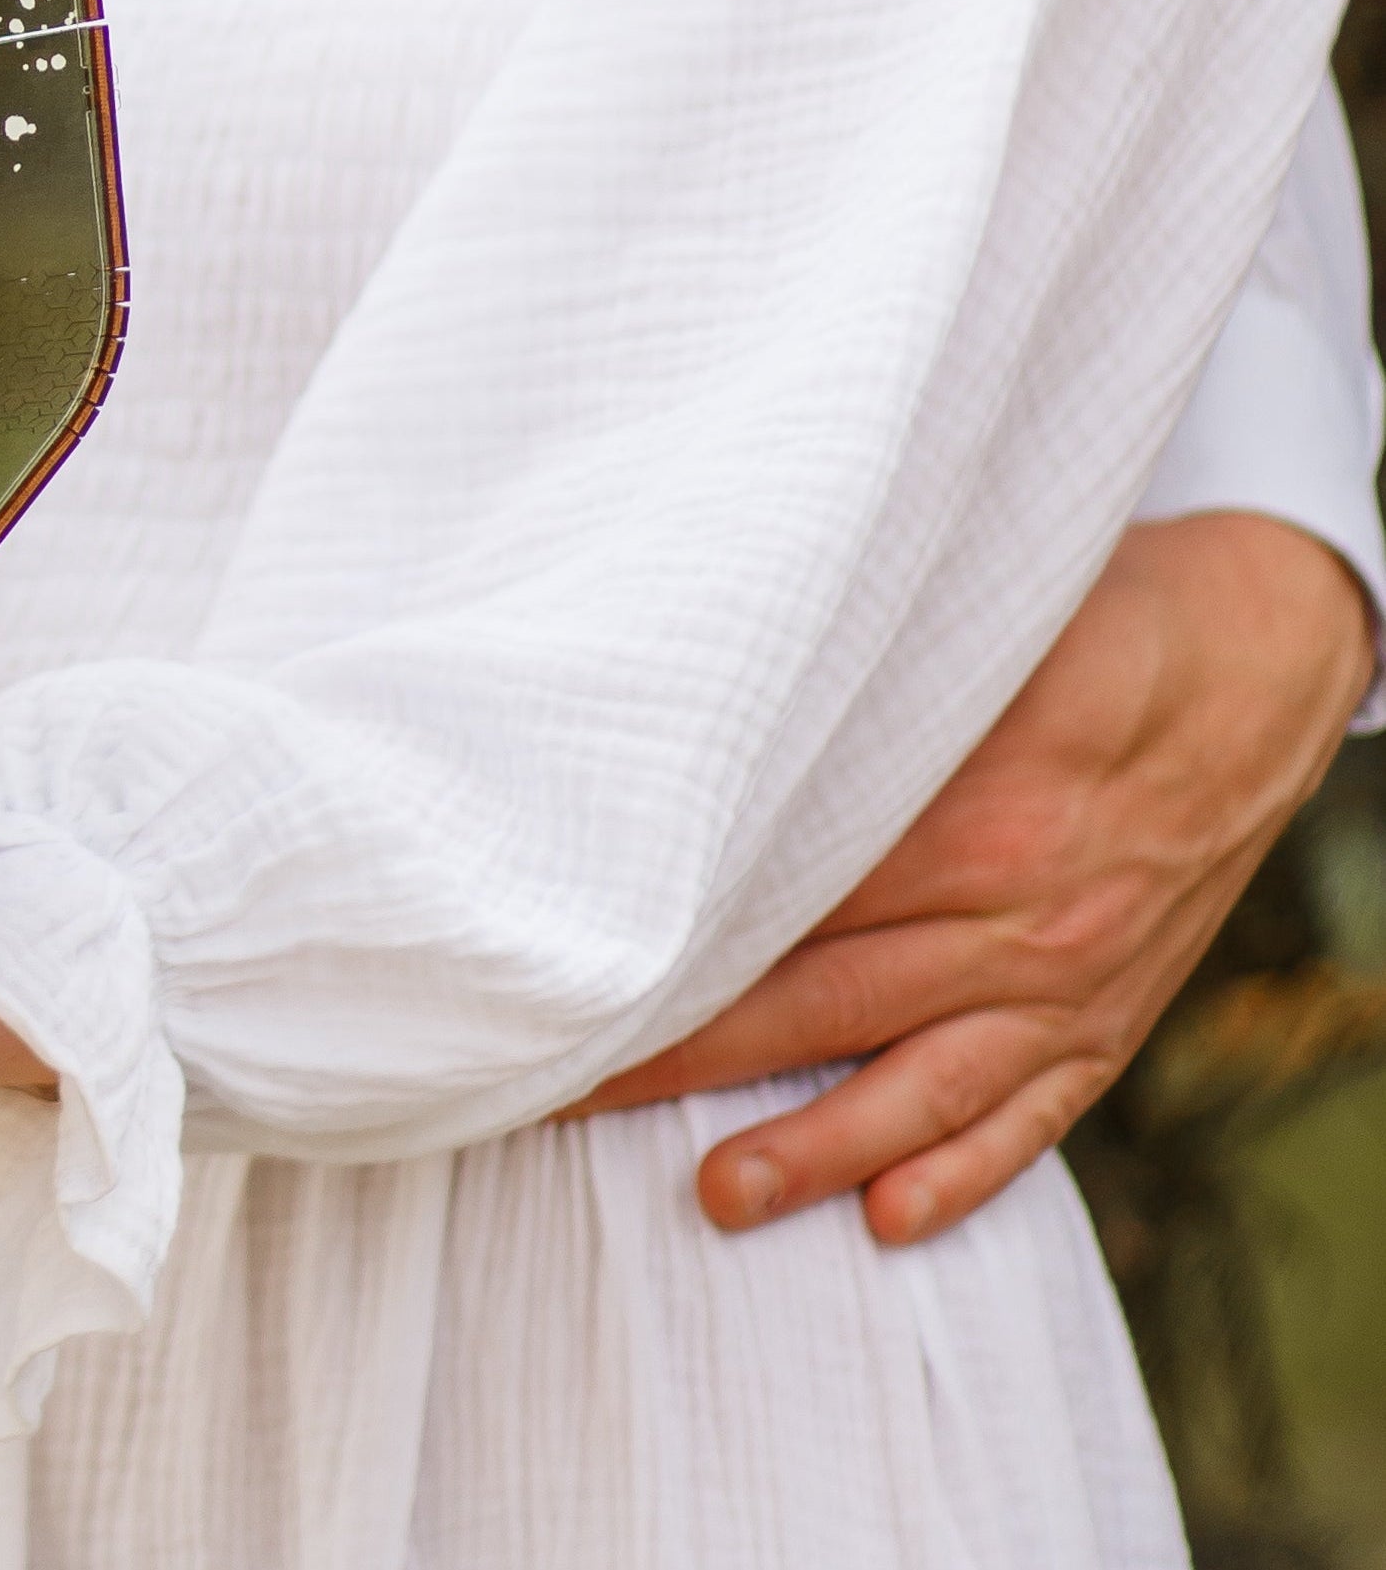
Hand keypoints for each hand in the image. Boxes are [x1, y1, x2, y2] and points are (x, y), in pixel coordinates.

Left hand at [583, 512, 1371, 1246]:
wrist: (1260, 662)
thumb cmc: (1094, 615)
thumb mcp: (977, 623)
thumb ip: (861, 678)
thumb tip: (718, 679)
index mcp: (967, 812)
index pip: (788, 896)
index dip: (680, 935)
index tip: (579, 966)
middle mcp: (1015, 917)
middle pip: (824, 1001)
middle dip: (694, 1053)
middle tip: (575, 1093)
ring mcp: (1070, 981)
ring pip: (921, 1086)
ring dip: (815, 1148)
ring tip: (718, 1194)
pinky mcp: (1113, 1020)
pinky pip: (1032, 1117)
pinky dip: (964, 1174)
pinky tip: (890, 1220)